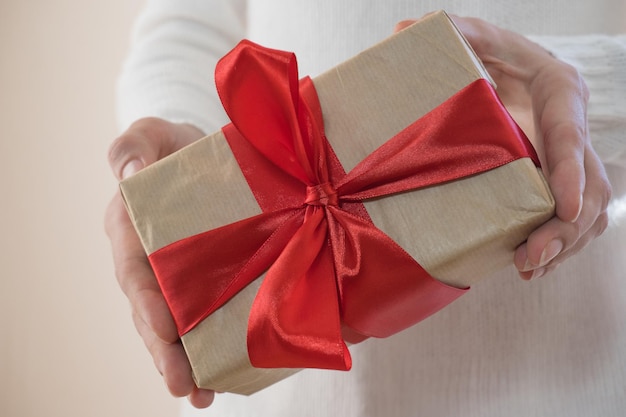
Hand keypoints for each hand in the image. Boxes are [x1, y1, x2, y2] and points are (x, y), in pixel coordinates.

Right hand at [105, 117, 214, 407]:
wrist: (201, 154)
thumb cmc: (170, 146)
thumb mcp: (151, 133)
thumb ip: (135, 145)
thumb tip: (130, 172)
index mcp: (132, 231)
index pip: (136, 273)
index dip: (148, 306)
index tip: (166, 334)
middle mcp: (152, 261)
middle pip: (154, 314)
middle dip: (167, 354)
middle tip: (187, 388)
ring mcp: (180, 276)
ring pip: (178, 325)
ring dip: (190, 362)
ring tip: (205, 395)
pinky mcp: (208, 281)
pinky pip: (208, 315)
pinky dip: (216, 343)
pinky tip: (232, 369)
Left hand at [397, 16, 611, 279]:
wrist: (496, 69)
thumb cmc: (481, 53)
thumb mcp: (466, 35)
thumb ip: (447, 33)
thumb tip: (403, 35)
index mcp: (557, 89)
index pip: (569, 134)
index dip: (571, 173)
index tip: (565, 209)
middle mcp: (572, 125)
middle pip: (590, 182)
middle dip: (567, 225)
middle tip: (532, 256)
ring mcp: (571, 154)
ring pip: (590, 207)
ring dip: (565, 242)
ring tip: (530, 266)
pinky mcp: (559, 176)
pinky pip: (575, 216)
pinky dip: (560, 242)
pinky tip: (533, 262)